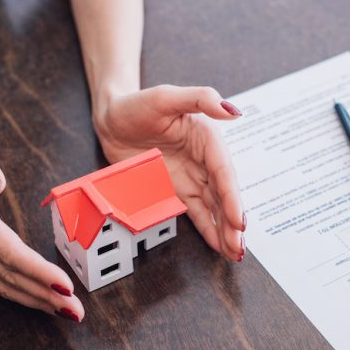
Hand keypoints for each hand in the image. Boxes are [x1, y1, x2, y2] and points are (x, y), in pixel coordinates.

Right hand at [0, 136, 83, 320]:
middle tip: (76, 309)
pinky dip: (26, 296)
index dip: (37, 270)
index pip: (8, 251)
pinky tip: (47, 303)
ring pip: (6, 285)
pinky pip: (2, 284)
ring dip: (38, 302)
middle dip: (46, 294)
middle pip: (11, 275)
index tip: (64, 283)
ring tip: (69, 312)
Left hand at [93, 85, 246, 260]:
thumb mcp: (166, 97)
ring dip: (225, 230)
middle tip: (238, 246)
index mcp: (207, 138)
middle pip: (222, 194)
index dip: (232, 197)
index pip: (223, 171)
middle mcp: (203, 159)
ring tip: (235, 252)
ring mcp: (191, 176)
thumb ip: (201, 99)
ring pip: (213, 207)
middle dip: (231, 221)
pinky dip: (208, 228)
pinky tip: (218, 245)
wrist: (111, 118)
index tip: (238, 220)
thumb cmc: (137, 103)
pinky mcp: (177, 189)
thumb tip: (233, 111)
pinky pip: (196, 211)